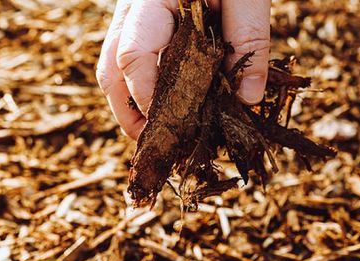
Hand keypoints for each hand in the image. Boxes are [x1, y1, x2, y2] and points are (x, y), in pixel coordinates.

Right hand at [96, 0, 271, 138]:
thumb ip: (249, 39)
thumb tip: (249, 99)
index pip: (133, 55)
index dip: (147, 98)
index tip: (172, 129)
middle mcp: (131, 7)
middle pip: (110, 68)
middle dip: (128, 112)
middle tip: (156, 146)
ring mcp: (133, 11)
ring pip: (113, 65)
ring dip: (130, 104)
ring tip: (160, 135)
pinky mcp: (144, 16)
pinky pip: (130, 55)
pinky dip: (142, 85)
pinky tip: (168, 106)